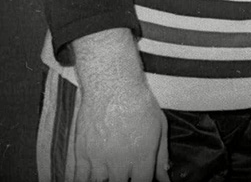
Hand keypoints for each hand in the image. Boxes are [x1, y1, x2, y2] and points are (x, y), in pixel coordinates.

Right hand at [71, 29, 169, 181]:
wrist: (112, 85)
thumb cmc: (139, 103)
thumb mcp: (159, 126)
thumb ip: (161, 155)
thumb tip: (165, 177)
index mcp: (142, 155)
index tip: (139, 178)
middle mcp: (120, 161)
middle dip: (123, 181)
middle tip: (123, 173)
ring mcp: (99, 159)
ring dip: (105, 181)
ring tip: (110, 173)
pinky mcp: (82, 154)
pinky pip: (78, 179)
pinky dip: (83, 180)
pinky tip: (91, 177)